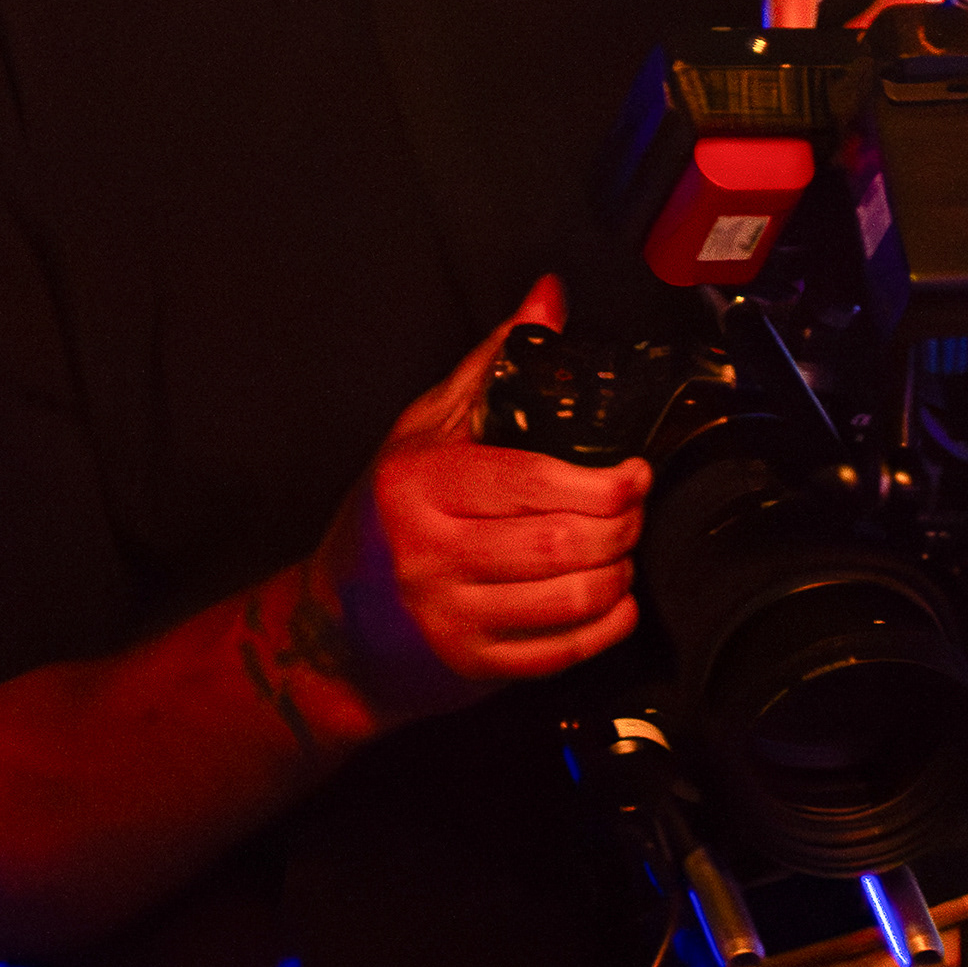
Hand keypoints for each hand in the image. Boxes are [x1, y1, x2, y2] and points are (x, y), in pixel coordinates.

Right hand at [302, 277, 646, 728]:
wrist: (333, 629)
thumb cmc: (382, 518)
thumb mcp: (421, 430)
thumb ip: (491, 363)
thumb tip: (547, 299)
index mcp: (421, 485)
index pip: (532, 481)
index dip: (603, 482)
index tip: (634, 473)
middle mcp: (432, 553)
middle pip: (562, 542)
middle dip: (622, 525)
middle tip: (634, 509)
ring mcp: (453, 616)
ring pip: (570, 598)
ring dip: (619, 574)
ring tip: (622, 551)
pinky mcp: (474, 666)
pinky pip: (563, 651)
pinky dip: (606, 625)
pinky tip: (612, 601)